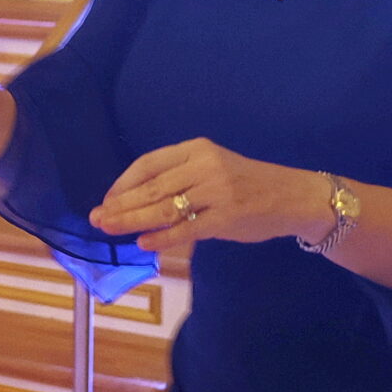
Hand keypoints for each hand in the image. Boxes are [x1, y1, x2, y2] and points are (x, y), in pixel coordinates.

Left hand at [90, 137, 319, 259]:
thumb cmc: (247, 185)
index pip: (149, 164)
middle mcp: (205, 166)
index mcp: (197, 148)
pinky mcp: (227, 217)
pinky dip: (163, 237)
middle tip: (97, 218)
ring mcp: (217, 191)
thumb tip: (134, 204)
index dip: (123, 183)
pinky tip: (143, 243)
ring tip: (111, 229)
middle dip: (121, 205)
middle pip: (152, 187)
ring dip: (133, 220)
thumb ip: (178, 181)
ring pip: (165, 208)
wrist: (293, 197)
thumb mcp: (212, 169)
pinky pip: (187, 229)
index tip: (107, 199)